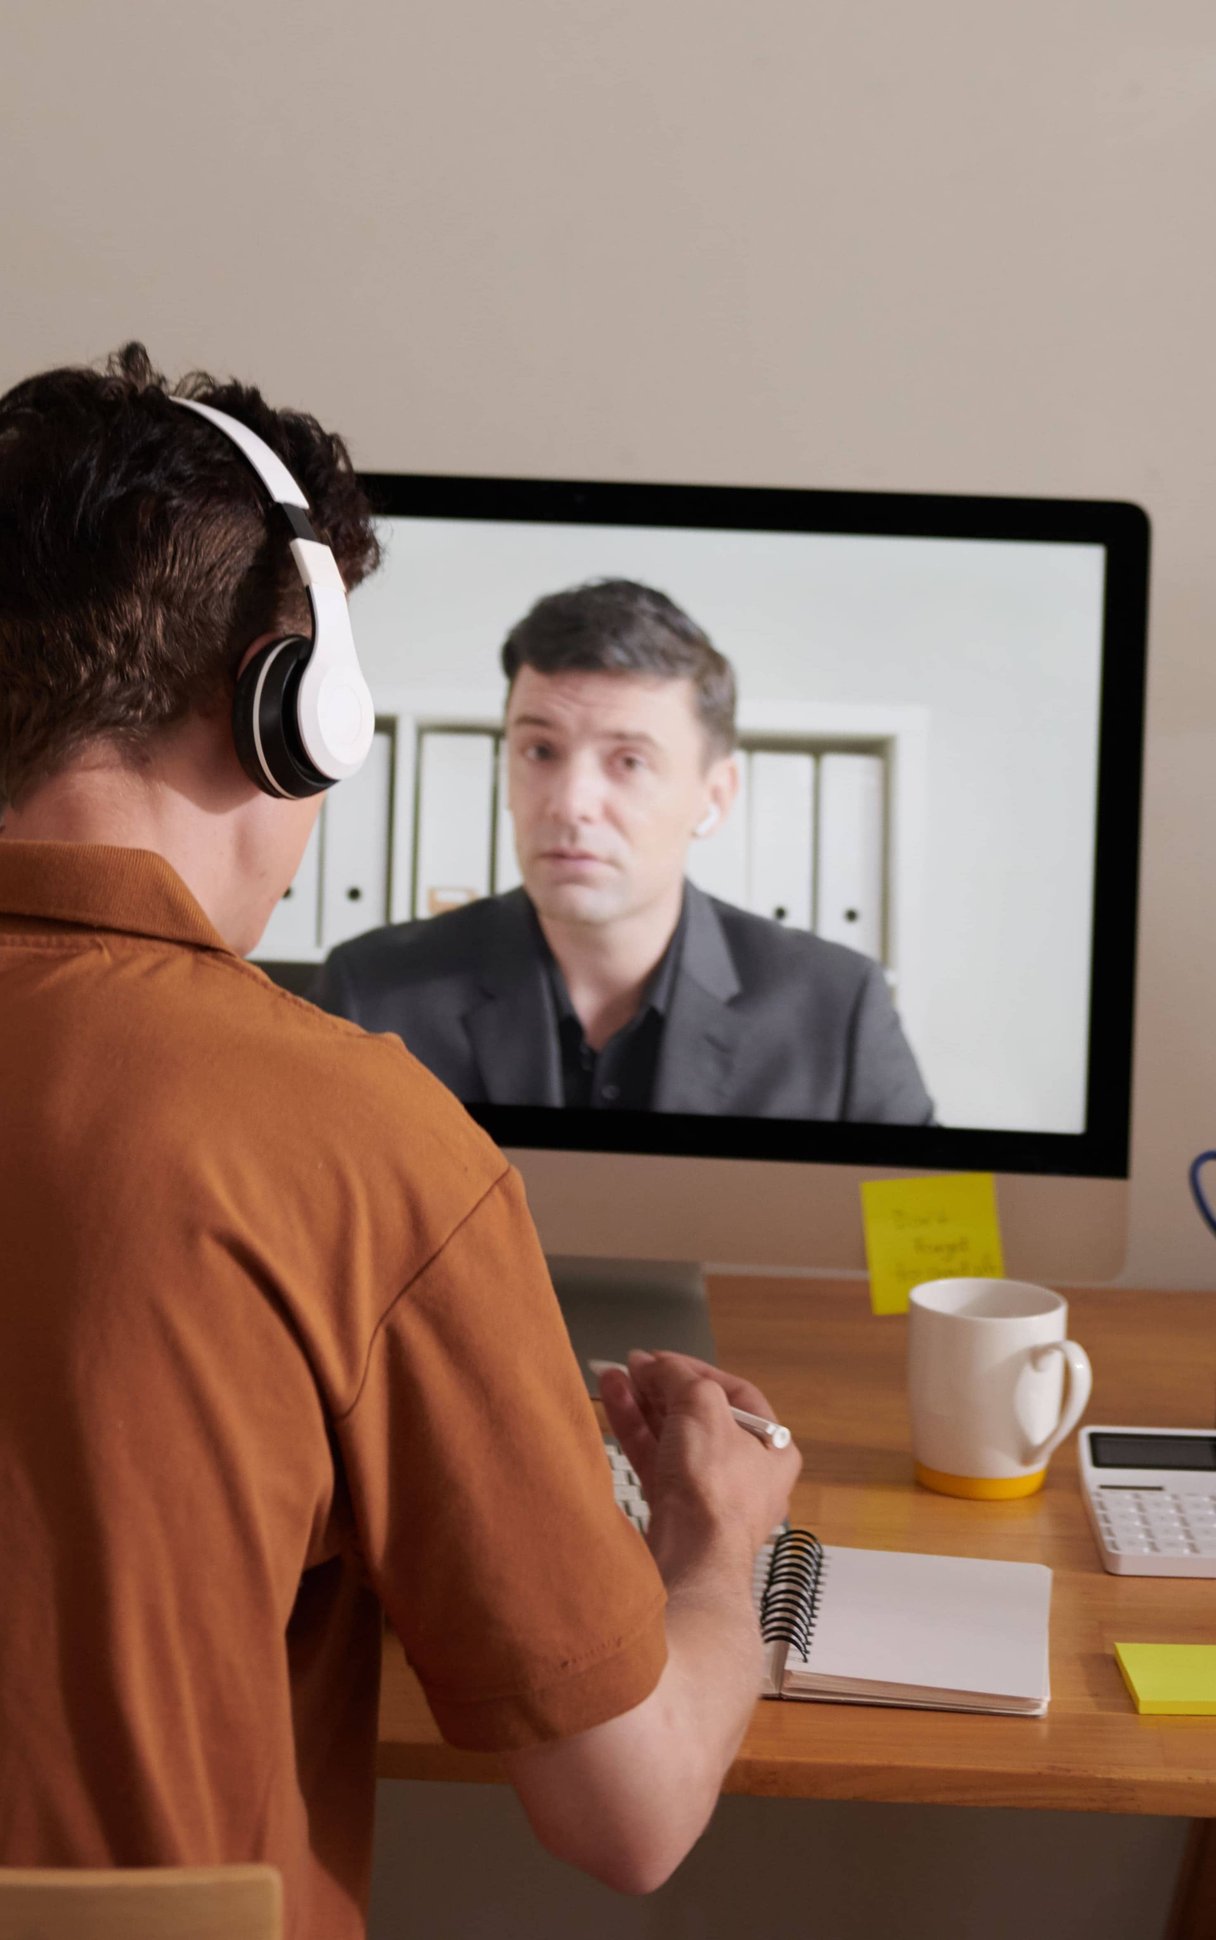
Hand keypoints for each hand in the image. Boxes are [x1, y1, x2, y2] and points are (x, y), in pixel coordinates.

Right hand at [599, 1350, 800, 1574]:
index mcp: (772, 1447)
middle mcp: (744, 1473)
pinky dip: (634, 1430)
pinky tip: (613, 1403)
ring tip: (612, 1377)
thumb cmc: (716, 1491)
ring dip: (641, 1404)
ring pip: (672, 1437)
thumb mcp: (703, 1406)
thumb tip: (655, 1365)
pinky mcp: (675, 1509)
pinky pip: (654, 1459)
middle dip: (662, 1388)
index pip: (734, 1393)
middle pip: (699, 1415)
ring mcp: (707, 1493)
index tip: (663, 1359)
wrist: (690, 1558)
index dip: (695, 1370)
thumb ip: (678, 1376)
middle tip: (634, 1368)